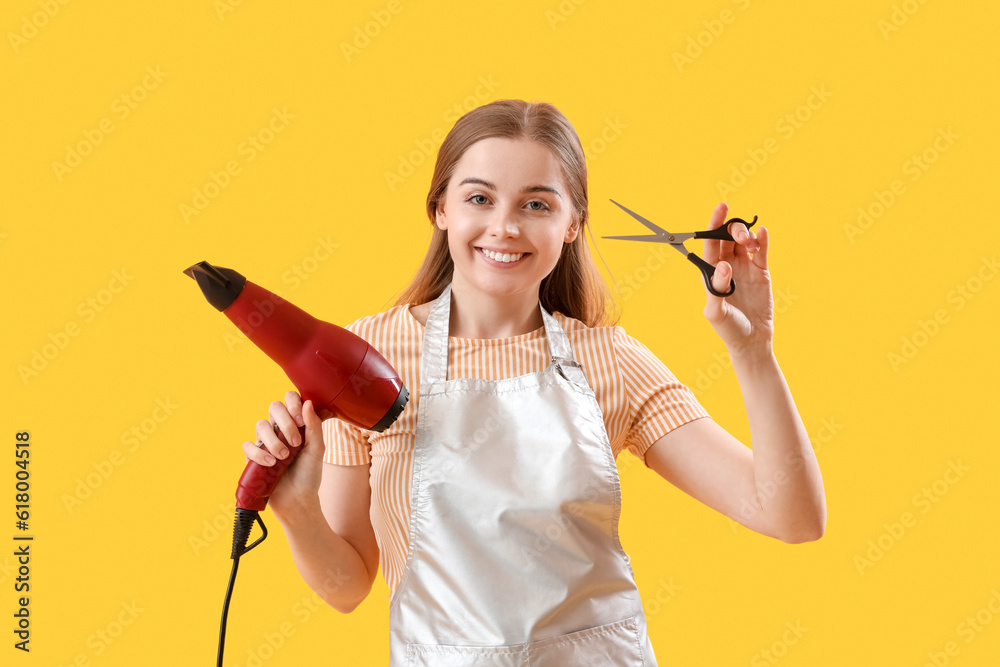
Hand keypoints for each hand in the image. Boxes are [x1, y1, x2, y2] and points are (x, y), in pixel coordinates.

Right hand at [241, 391, 325, 521]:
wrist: (298, 499)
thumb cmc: (309, 474)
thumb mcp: (318, 449)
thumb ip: (314, 426)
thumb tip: (307, 403)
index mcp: (296, 424)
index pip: (289, 399)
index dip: (293, 404)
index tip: (301, 421)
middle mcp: (280, 429)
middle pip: (274, 407)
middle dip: (285, 423)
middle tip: (296, 442)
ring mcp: (266, 442)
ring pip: (261, 425)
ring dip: (274, 441)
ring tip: (284, 457)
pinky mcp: (254, 456)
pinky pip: (248, 445)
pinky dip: (259, 453)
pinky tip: (271, 463)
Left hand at [700, 202, 774, 355]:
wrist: (752, 340)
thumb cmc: (729, 329)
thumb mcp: (716, 313)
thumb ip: (717, 289)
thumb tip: (724, 266)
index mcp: (711, 272)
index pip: (710, 243)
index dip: (713, 224)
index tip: (721, 208)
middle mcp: (726, 266)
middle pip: (727, 238)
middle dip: (733, 230)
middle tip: (742, 238)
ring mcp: (744, 267)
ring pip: (744, 241)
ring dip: (747, 235)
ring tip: (751, 243)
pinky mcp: (761, 272)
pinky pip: (761, 251)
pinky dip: (763, 240)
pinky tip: (763, 232)